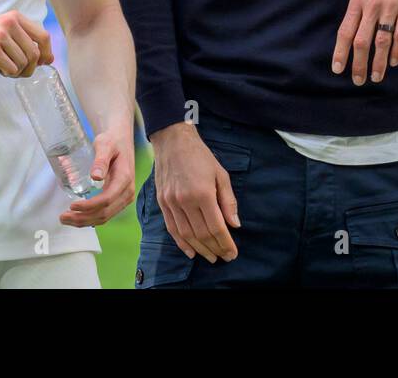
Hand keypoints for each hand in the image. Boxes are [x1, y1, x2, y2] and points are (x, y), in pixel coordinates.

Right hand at [0, 10, 52, 76]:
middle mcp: (9, 24)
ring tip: (3, 66)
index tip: (44, 62)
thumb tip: (49, 59)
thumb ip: (24, 40)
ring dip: (16, 71)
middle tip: (18, 71)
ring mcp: (0, 37)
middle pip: (34, 54)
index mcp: (15, 17)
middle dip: (29, 67)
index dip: (47, 52)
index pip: (43, 36)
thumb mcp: (3, 30)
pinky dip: (6, 73)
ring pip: (23, 63)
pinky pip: (11, 69)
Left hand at [58, 125, 134, 227]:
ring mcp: (124, 198)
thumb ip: (101, 160)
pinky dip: (90, 219)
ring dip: (85, 221)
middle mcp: (127, 192)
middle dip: (83, 218)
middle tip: (63, 217)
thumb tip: (95, 177)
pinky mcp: (119, 200)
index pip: (106, 199)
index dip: (88, 206)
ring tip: (66, 219)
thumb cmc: (111, 141)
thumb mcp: (105, 145)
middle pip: (105, 213)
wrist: (121, 141)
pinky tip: (77, 217)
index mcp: (124, 179)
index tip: (72, 205)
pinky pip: (106, 214)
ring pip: (105, 217)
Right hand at [149, 121, 238, 261]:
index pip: (216, 226)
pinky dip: (181, 243)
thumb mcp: (221, 174)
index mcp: (203, 193)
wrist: (173, 141)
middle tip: (224, 257)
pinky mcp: (162, 203)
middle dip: (215, 248)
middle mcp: (185, 201)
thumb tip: (235, 225)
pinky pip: (171, 228)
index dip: (226, 243)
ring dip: (200, 249)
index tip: (233, 253)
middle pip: (202, 234)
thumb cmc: (200, 156)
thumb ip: (228, 201)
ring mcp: (171, 203)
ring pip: (186, 235)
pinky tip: (191, 251)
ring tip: (211, 257)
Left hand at [332, 0, 397, 85]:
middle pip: (362, 41)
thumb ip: (357, 10)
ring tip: (375, 77)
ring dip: (378, 62)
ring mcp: (390, 8)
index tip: (338, 69)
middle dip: (359, 64)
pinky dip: (396, 51)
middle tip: (357, 80)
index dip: (340, 52)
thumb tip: (349, 35)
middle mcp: (372, 6)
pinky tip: (393, 61)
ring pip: (381, 42)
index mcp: (358, 1)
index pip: (345, 32)